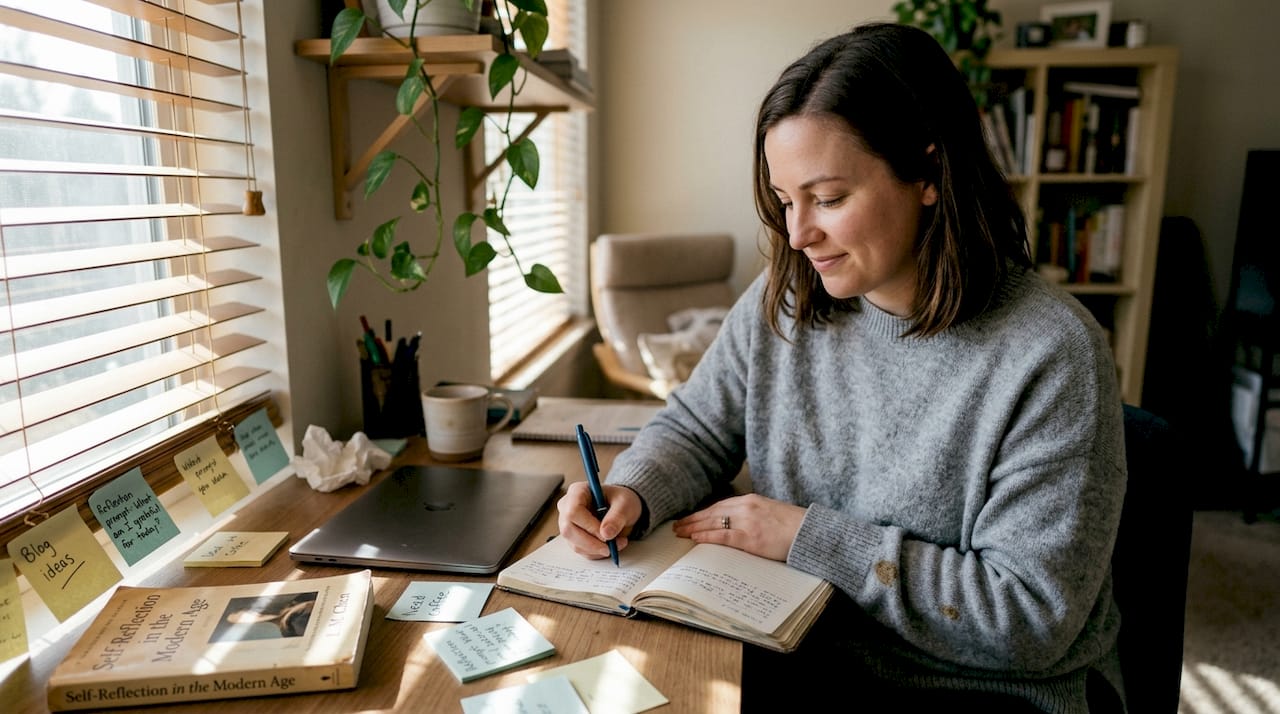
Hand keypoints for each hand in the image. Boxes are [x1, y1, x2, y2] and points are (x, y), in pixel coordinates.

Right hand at [556, 481, 639, 559]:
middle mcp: (567, 507)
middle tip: (610, 546)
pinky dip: (596, 553)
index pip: (573, 511)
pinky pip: (581, 550)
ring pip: (574, 544)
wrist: (621, 508)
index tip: (606, 535)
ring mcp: (568, 523)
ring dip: (597, 549)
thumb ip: (617, 516)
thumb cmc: (620, 500)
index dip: (589, 526)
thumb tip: (606, 533)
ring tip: (616, 544)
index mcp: (577, 492)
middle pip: (569, 530)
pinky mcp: (573, 537)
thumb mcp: (624, 503)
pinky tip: (610, 546)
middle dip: (592, 543)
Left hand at [672, 494, 805, 561]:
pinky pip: (723, 536)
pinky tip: (696, 539)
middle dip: (693, 520)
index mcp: (751, 500)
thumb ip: (751, 514)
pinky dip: (707, 537)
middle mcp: (746, 508)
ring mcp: (747, 522)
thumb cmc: (792, 525)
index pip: (719, 505)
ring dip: (694, 528)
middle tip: (677, 526)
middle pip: (712, 512)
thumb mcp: (769, 512)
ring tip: (680, 533)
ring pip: (713, 523)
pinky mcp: (751, 538)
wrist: (810, 532)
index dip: (701, 513)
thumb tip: (734, 523)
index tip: (689, 518)